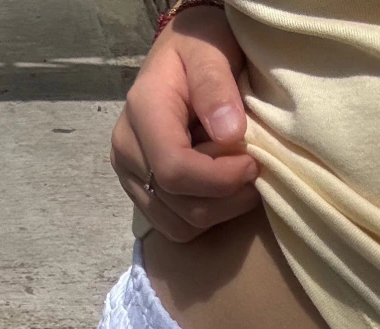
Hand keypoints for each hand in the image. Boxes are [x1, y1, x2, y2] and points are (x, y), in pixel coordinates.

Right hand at [111, 5, 259, 242]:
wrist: (183, 55)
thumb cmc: (201, 48)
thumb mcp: (211, 50)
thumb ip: (216, 86)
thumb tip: (229, 134)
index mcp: (143, 111)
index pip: (175, 170)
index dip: (220, 179)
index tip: (252, 163)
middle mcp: (127, 149)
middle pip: (182, 205)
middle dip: (227, 197)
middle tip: (252, 169)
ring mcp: (130, 175)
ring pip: (181, 225)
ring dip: (220, 212)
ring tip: (236, 177)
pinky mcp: (141, 193)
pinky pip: (176, 229)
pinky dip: (205, 219)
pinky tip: (218, 191)